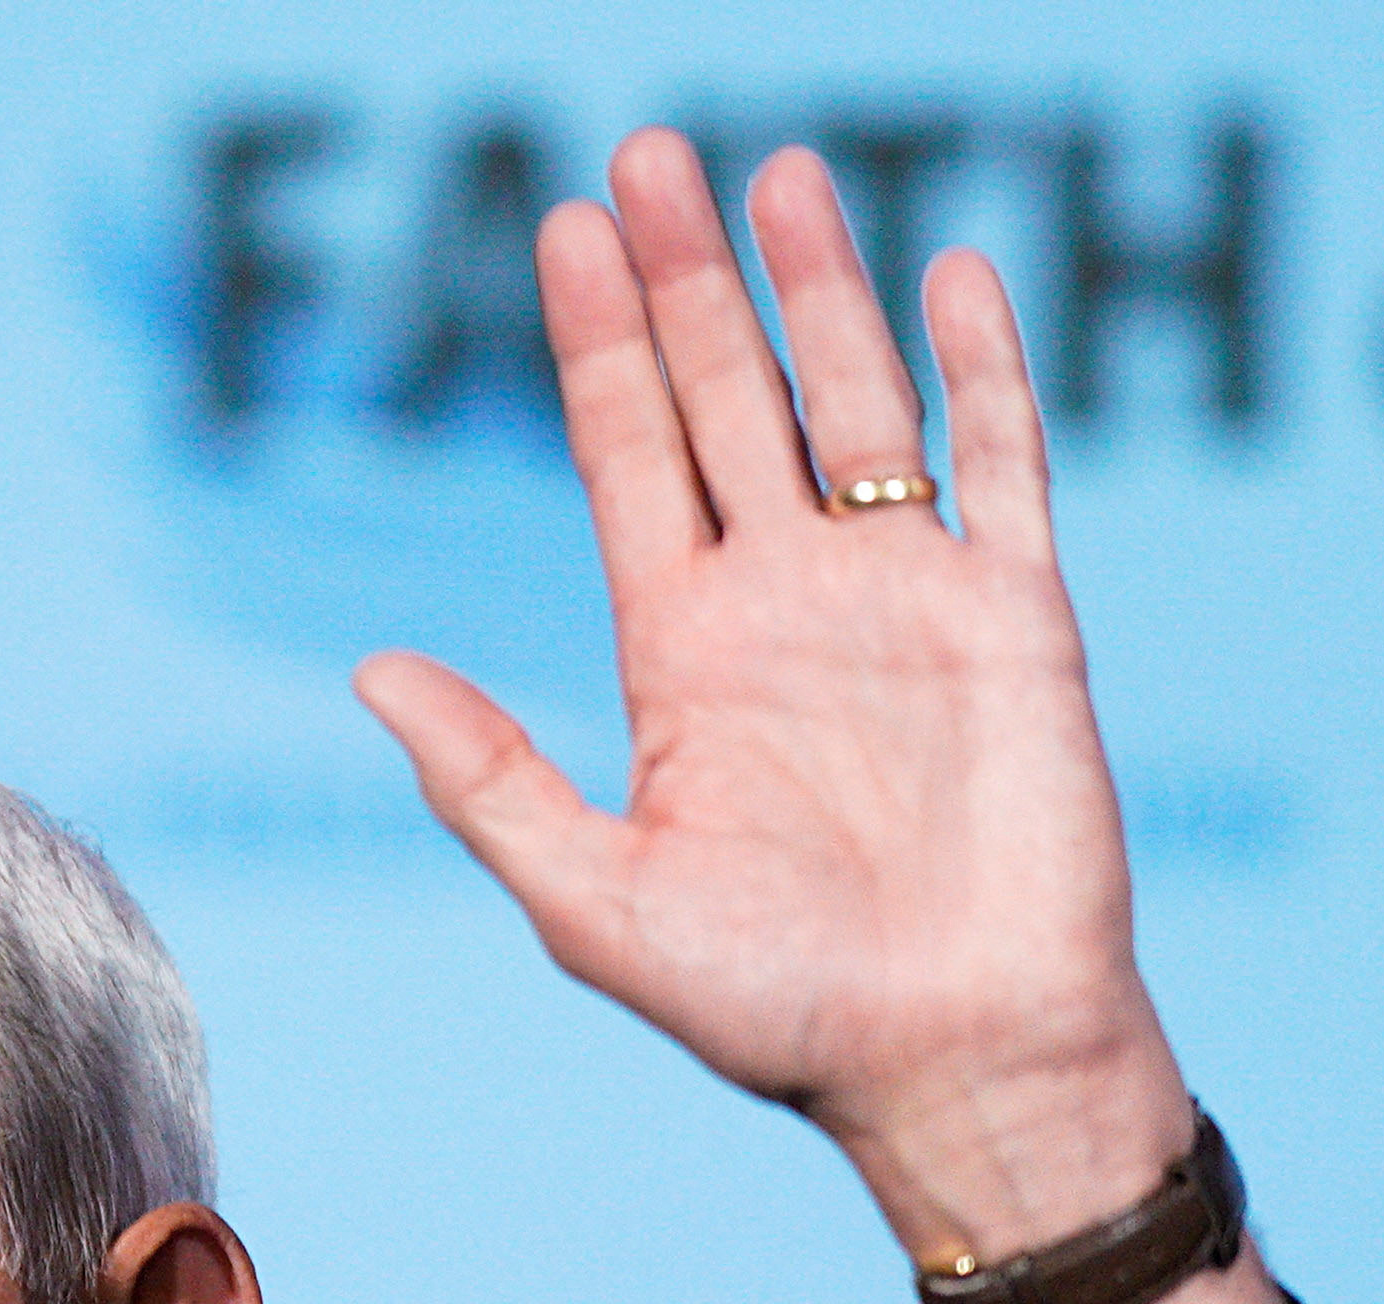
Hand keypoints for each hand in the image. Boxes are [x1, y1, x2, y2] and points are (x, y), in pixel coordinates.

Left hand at [355, 130, 1188, 1265]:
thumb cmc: (776, 1011)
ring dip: (818, 290)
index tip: (562, 232)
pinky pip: (1004, 464)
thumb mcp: (595, 903)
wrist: (952, 1066)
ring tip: (776, 174)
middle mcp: (786, 607)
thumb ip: (488, 780)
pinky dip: (984, 369)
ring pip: (855, 405)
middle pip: (728, 401)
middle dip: (687, 282)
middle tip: (647, 156)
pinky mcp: (1017, 620)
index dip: (598, 349)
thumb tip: (366, 669)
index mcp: (683, 659)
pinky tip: (952, 271)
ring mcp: (903, 601)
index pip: (630, 461)